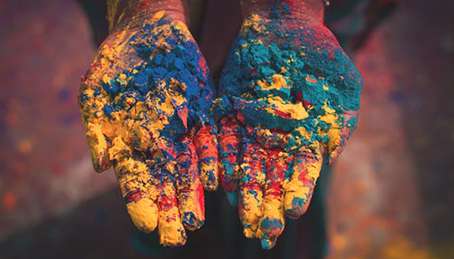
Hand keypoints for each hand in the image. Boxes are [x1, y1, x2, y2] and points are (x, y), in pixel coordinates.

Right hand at [78, 11, 217, 245]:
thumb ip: (97, 130)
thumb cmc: (113, 65)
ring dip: (193, 194)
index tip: (150, 225)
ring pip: (190, 168)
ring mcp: (182, 132)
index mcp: (130, 146)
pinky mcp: (204, 114)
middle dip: (171, 210)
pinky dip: (214, 160)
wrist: (146, 34)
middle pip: (165, 184)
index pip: (136, 183)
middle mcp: (158, 146)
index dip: (142, 204)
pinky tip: (218, 181)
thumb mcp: (95, 94)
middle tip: (176, 237)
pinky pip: (211, 141)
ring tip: (197, 219)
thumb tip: (101, 166)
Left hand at [214, 10, 361, 248]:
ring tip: (240, 216)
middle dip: (267, 203)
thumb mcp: (342, 86)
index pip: (300, 173)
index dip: (297, 191)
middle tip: (262, 230)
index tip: (291, 212)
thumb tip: (332, 156)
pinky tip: (219, 181)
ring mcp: (251, 128)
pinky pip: (224, 142)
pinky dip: (222, 161)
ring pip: (245, 165)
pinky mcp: (230, 114)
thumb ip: (340, 122)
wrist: (286, 26)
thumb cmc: (321, 55)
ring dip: (243, 191)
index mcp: (305, 139)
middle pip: (271, 177)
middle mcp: (276, 140)